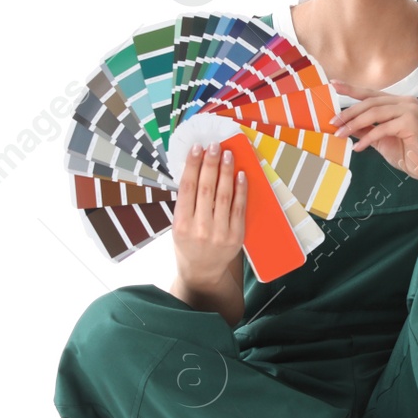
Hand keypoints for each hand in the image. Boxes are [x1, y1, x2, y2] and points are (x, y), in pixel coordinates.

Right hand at [171, 142, 246, 287]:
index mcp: (181, 225)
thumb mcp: (177, 225)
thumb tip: (195, 167)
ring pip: (224, 196)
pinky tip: (240, 174)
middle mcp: (200, 229)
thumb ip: (186, 202)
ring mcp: (219, 233)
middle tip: (214, 145)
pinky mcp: (236, 236)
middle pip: (206, 189)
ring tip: (227, 154)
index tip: (196, 148)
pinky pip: (239, 208)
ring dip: (226, 172)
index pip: (187, 188)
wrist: (202, 271)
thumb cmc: (187, 243)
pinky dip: (240, 189)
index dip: (192, 166)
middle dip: (210, 164)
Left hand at [329, 79, 417, 182]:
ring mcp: (409, 110)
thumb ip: (366, 129)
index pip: (371, 94)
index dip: (351, 89)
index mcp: (398, 103)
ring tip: (340, 134)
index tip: (333, 85)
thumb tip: (346, 124)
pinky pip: (382, 128)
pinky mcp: (410, 122)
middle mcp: (405, 102)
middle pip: (370, 102)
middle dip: (349, 113)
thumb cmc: (409, 153)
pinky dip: (367, 138)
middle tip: (333, 122)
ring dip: (354, 124)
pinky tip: (358, 147)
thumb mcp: (381, 139)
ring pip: (374, 112)